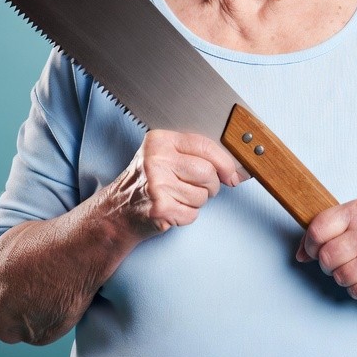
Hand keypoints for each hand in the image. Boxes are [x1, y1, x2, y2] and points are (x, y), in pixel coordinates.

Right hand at [115, 130, 245, 238]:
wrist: (118, 211)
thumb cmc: (148, 182)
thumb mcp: (166, 157)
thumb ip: (198, 156)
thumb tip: (238, 170)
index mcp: (160, 141)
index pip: (204, 145)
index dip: (224, 162)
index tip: (232, 173)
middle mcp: (156, 159)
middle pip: (207, 172)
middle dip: (211, 185)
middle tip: (198, 188)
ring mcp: (156, 184)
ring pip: (202, 195)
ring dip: (196, 202)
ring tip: (177, 197)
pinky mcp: (159, 208)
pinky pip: (192, 214)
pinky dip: (186, 215)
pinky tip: (171, 208)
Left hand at [295, 198, 356, 300]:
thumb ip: (329, 226)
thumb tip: (300, 253)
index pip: (318, 229)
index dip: (308, 243)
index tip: (309, 249)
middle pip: (326, 257)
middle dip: (325, 262)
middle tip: (334, 259)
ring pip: (339, 276)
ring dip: (341, 275)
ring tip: (353, 265)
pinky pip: (355, 290)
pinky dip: (356, 287)